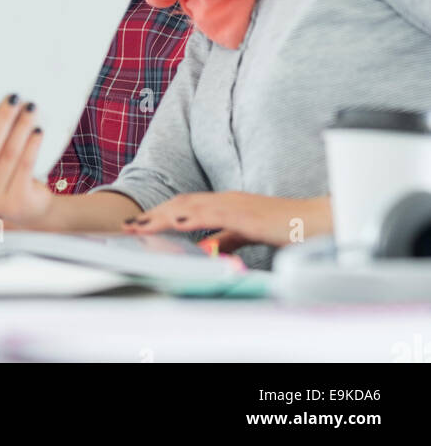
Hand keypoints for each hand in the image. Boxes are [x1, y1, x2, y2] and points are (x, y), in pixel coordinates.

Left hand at [122, 192, 332, 251]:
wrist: (316, 220)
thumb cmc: (285, 227)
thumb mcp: (249, 233)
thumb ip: (228, 237)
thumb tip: (208, 246)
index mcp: (226, 202)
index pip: (186, 204)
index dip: (160, 212)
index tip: (139, 223)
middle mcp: (226, 199)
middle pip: (182, 202)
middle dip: (153, 213)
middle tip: (128, 225)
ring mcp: (236, 204)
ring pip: (191, 206)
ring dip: (163, 215)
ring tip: (141, 226)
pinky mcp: (246, 215)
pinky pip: (213, 215)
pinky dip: (191, 218)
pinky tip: (176, 223)